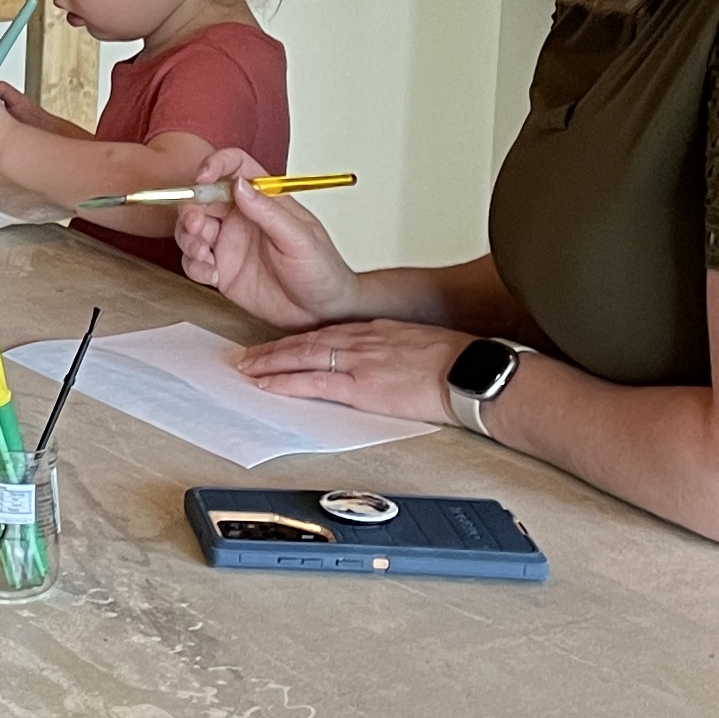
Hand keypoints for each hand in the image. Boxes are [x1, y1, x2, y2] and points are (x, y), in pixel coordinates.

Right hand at [173, 148, 366, 330]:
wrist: (321, 312)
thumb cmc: (321, 271)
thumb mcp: (300, 239)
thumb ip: (267, 211)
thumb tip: (239, 185)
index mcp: (264, 200)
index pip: (235, 168)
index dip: (216, 165)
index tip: (203, 177)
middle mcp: (242, 218)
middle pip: (202, 199)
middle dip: (191, 209)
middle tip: (198, 226)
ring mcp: (229, 243)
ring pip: (191, 229)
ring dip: (188, 238)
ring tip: (203, 254)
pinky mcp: (221, 269)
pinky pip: (193, 261)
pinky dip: (194, 266)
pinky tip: (212, 276)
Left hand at [231, 318, 461, 422]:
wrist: (469, 371)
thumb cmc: (456, 361)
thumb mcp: (420, 344)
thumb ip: (395, 348)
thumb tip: (388, 358)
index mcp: (376, 330)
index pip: (327, 333)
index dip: (299, 340)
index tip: (281, 346)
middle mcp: (362, 341)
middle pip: (306, 342)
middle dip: (275, 350)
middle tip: (250, 356)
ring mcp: (359, 362)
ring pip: (302, 358)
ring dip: (271, 363)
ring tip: (249, 369)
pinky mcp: (361, 386)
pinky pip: (314, 383)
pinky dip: (287, 383)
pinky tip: (269, 386)